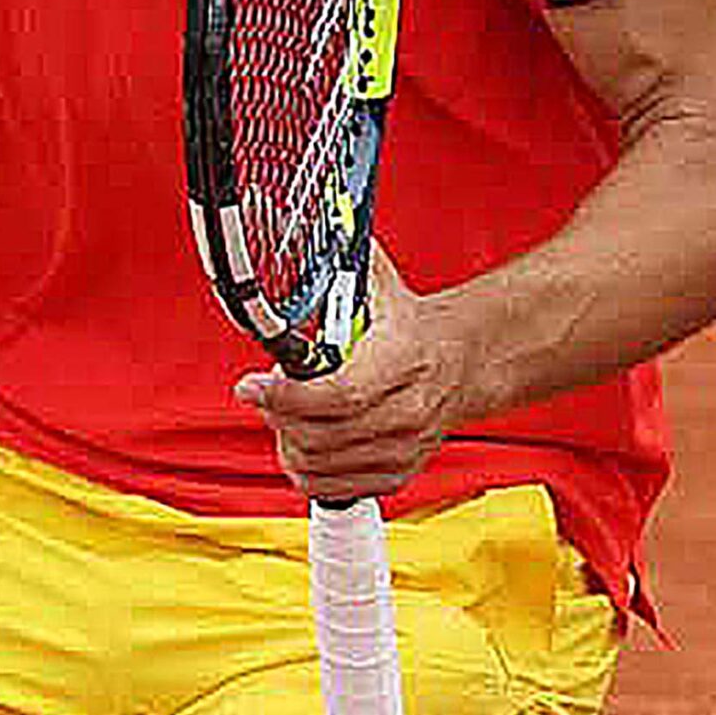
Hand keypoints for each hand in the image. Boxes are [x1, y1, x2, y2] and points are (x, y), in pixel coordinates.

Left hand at [232, 245, 467, 500]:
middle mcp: (406, 413)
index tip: (250, 385)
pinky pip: (333, 488)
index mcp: (402, 362)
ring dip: (288, 441)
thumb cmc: (417, 329)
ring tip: (289, 412)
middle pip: (320, 435)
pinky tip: (307, 440)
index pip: (336, 394)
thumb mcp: (381, 288)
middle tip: (269, 390)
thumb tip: (314, 226)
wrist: (465, 363)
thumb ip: (343, 262)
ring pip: (320, 466)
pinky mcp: (395, 474)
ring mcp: (402, 449)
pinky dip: (308, 470)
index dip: (285, 395)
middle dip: (278, 413)